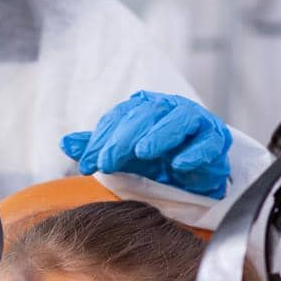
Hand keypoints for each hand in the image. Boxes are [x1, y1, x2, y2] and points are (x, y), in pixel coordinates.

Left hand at [61, 90, 232, 199]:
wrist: (195, 173)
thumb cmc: (156, 159)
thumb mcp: (122, 156)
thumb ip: (97, 147)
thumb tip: (65, 143)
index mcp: (144, 107)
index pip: (119, 118)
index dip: (101, 140)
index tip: (87, 164)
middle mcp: (168, 108)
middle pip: (146, 114)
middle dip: (123, 138)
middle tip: (106, 162)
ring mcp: (195, 120)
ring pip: (179, 120)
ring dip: (160, 135)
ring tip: (142, 152)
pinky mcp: (216, 138)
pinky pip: (207, 142)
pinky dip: (195, 152)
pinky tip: (179, 164)